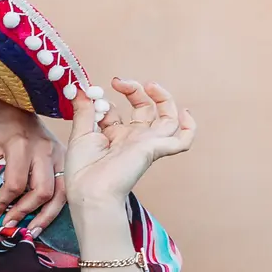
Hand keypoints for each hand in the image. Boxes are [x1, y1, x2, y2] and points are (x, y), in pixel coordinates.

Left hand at [0, 99, 66, 232]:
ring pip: (60, 191)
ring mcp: (58, 153)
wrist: (14, 107)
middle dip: (24, 211)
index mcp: (19, 144)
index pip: (15, 183)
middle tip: (8, 224)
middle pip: (42, 190)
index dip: (2, 204)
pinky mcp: (65, 157)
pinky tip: (44, 218)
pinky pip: (66, 186)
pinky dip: (56, 206)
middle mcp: (43, 149)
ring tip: (31, 230)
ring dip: (46, 215)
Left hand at [63, 78, 194, 209]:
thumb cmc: (83, 170)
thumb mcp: (81, 133)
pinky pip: (183, 141)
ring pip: (168, 119)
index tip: (92, 95)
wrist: (90, 190)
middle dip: (135, 91)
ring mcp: (146, 143)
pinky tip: (185, 112)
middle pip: (145, 109)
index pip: (117, 112)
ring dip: (164, 99)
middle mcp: (133, 139)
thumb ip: (84, 111)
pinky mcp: (155, 149)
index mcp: (114, 137)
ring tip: (150, 85)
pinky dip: (190, 127)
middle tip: (119, 81)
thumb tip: (81, 90)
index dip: (106, 101)